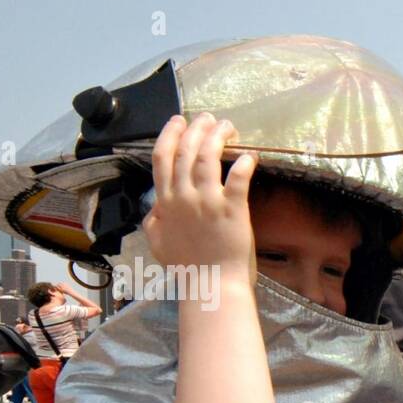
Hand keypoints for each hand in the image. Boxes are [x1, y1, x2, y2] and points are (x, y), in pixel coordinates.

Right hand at [143, 113, 256, 287]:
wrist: (211, 285)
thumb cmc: (188, 267)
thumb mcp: (158, 243)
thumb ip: (153, 221)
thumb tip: (154, 209)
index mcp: (165, 202)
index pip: (162, 158)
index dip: (170, 134)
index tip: (178, 121)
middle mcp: (184, 196)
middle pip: (186, 151)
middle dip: (196, 128)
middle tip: (207, 118)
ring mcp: (208, 201)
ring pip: (209, 157)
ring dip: (218, 137)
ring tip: (227, 126)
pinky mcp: (233, 209)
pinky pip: (238, 178)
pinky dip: (244, 163)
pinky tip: (249, 155)